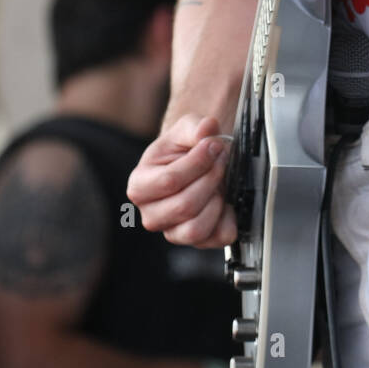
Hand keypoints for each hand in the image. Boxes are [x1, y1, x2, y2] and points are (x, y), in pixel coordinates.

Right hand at [126, 113, 237, 247]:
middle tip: (221, 161)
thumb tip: (206, 128)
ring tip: (219, 183)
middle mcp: (152, 214)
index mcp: (140, 186)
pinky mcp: (197, 242)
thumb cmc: (184, 148)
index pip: (170, 181)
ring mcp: (173, 232)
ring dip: (216, 201)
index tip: (214, 145)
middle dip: (211, 179)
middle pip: (185, 206)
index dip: (199, 162)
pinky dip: (228, 219)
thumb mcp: (186, 128)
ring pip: (196, 229)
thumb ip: (194, 126)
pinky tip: (225, 201)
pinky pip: (217, 238)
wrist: (196, 163)